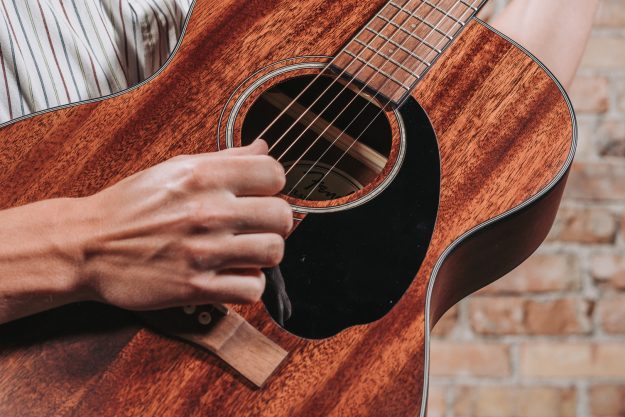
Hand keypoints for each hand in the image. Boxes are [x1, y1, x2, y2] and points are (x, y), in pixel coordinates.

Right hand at [77, 139, 292, 309]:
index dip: (272, 185)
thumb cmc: (131, 206)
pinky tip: (232, 275)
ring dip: (264, 254)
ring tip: (246, 252)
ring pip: (273, 252)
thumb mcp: (175, 168)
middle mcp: (208, 211)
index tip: (261, 194)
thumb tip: (264, 147)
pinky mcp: (196, 287)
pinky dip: (248, 284)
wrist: (87, 246)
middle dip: (274, 222)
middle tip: (257, 227)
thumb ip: (225, 159)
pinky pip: (252, 289)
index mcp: (203, 176)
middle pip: (282, 216)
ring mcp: (203, 251)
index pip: (274, 173)